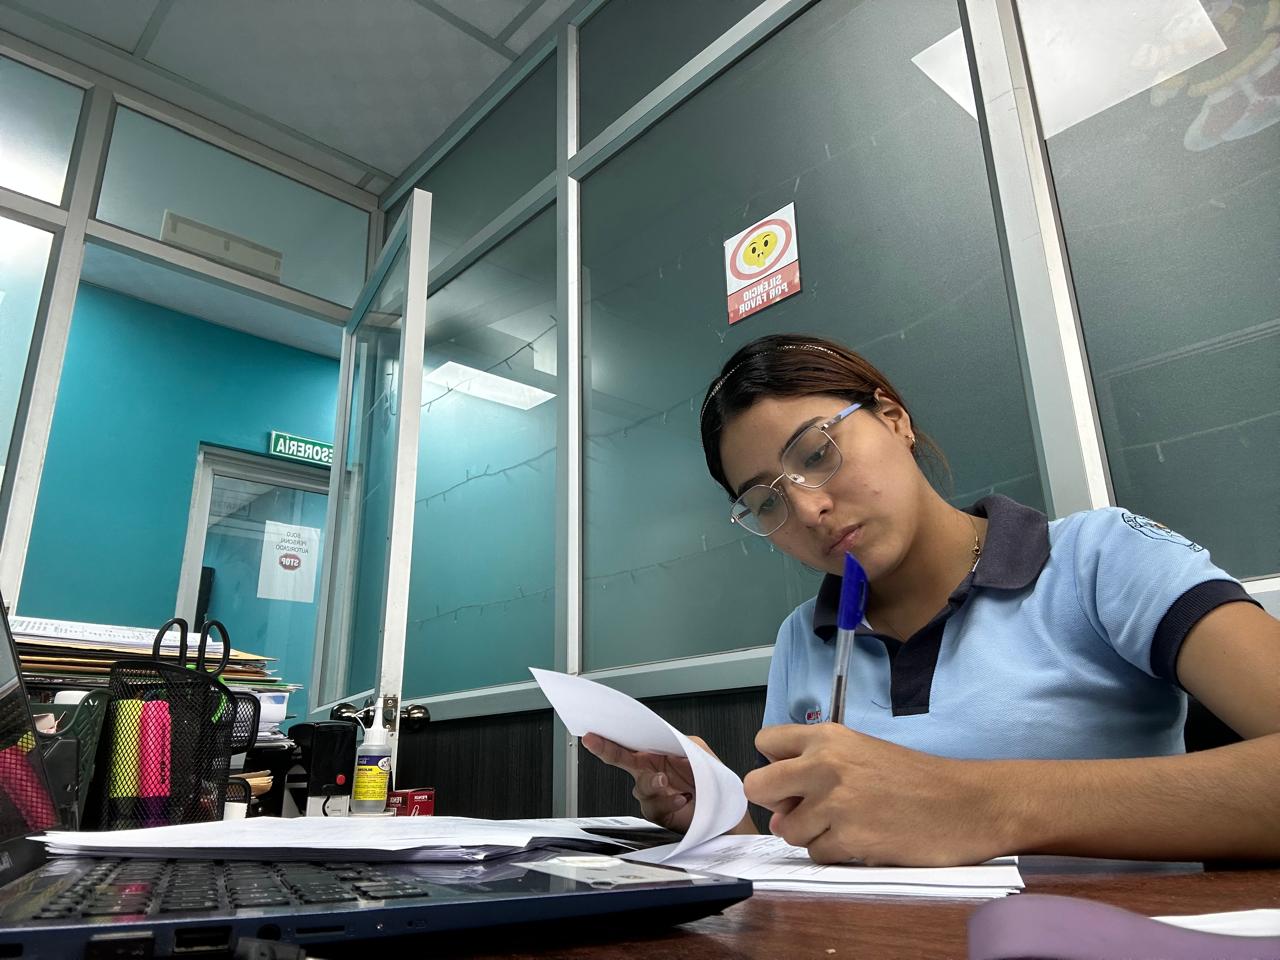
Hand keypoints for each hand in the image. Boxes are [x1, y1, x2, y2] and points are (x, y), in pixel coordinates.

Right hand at [581, 732, 714, 833]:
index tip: (596, 731)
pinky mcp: (659, 813)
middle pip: (624, 759)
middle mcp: (652, 771)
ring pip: (641, 786)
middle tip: (594, 741)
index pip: (633, 741)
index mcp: (659, 753)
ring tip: (665, 781)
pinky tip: (681, 798)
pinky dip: (668, 801)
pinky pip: (654, 807)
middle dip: (606, 749)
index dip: (613, 736)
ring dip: (652, 782)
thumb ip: (682, 744)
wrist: (726, 814)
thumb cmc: (714, 782)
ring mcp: (654, 792)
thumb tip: (666, 738)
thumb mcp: (700, 753)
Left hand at [746, 724, 1011, 865]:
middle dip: (775, 803)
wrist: (965, 804)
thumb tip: (777, 814)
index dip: (774, 765)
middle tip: (805, 810)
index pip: (765, 742)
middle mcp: (824, 764)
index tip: (794, 778)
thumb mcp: (862, 754)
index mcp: (827, 736)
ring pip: (787, 829)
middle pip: (759, 786)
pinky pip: (816, 853)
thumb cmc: (916, 779)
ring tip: (846, 825)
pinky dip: (834, 853)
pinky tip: (862, 841)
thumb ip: (815, 772)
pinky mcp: (849, 838)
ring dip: (810, 834)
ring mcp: (835, 802)